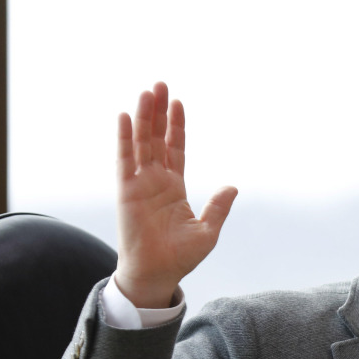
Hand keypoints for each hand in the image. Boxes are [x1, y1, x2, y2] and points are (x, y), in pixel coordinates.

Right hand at [113, 83, 236, 308]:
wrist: (157, 274)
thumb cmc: (180, 256)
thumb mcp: (208, 230)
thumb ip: (218, 207)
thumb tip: (232, 186)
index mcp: (174, 187)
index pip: (176, 149)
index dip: (176, 126)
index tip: (178, 102)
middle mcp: (155, 181)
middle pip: (156, 138)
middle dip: (158, 112)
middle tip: (160, 84)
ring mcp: (140, 184)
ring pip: (141, 143)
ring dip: (144, 117)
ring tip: (147, 91)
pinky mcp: (126, 192)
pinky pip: (125, 160)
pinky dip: (125, 139)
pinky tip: (126, 117)